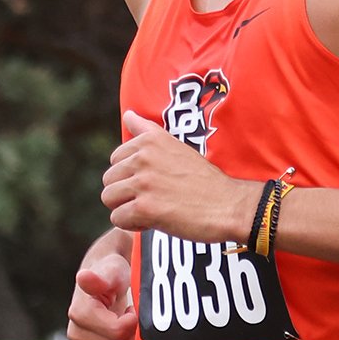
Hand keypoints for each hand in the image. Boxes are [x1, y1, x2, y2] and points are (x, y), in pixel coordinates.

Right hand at [68, 252, 136, 339]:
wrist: (105, 284)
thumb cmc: (112, 276)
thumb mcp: (111, 272)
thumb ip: (100, 279)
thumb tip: (83, 277)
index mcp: (80, 314)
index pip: (119, 332)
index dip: (134, 322)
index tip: (132, 309)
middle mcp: (76, 335)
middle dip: (133, 337)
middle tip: (131, 319)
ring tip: (126, 329)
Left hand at [103, 110, 261, 242]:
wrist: (229, 205)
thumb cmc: (204, 180)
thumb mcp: (176, 146)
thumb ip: (147, 130)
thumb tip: (128, 114)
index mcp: (149, 140)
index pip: (115, 159)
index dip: (131, 176)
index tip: (153, 182)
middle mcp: (143, 157)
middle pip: (109, 179)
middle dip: (126, 193)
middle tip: (154, 198)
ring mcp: (143, 182)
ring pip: (109, 198)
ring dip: (126, 208)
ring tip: (151, 209)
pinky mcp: (144, 208)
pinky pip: (118, 218)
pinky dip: (132, 225)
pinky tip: (153, 221)